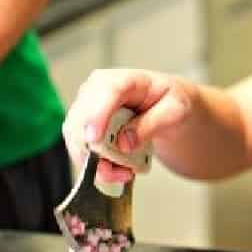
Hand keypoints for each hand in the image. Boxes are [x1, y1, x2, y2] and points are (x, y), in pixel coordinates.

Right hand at [63, 68, 191, 188]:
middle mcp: (98, 90)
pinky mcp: (83, 127)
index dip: (97, 115)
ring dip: (97, 164)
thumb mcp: (175, 110)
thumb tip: (125, 143)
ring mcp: (87, 108)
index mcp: (125, 79)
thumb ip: (152, 124)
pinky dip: (96, 166)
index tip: (94, 140)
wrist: (166, 107)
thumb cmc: (170, 102)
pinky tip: (116, 170)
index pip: (106, 91)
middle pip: (82, 119)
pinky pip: (80, 151)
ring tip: (125, 173)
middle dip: (97, 151)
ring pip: (77, 139)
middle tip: (123, 171)